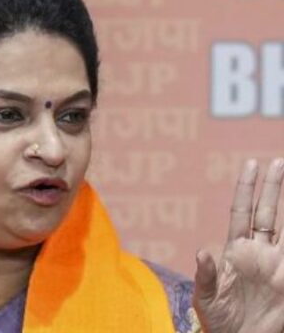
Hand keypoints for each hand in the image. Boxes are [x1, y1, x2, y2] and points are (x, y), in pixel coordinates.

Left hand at [193, 158, 283, 332]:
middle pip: (268, 212)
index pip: (242, 211)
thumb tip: (202, 252)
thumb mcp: (206, 297)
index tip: (250, 163)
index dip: (246, 188)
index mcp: (236, 250)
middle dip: (273, 187)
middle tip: (278, 161)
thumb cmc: (218, 319)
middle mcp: (259, 252)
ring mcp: (276, 264)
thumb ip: (206, 275)